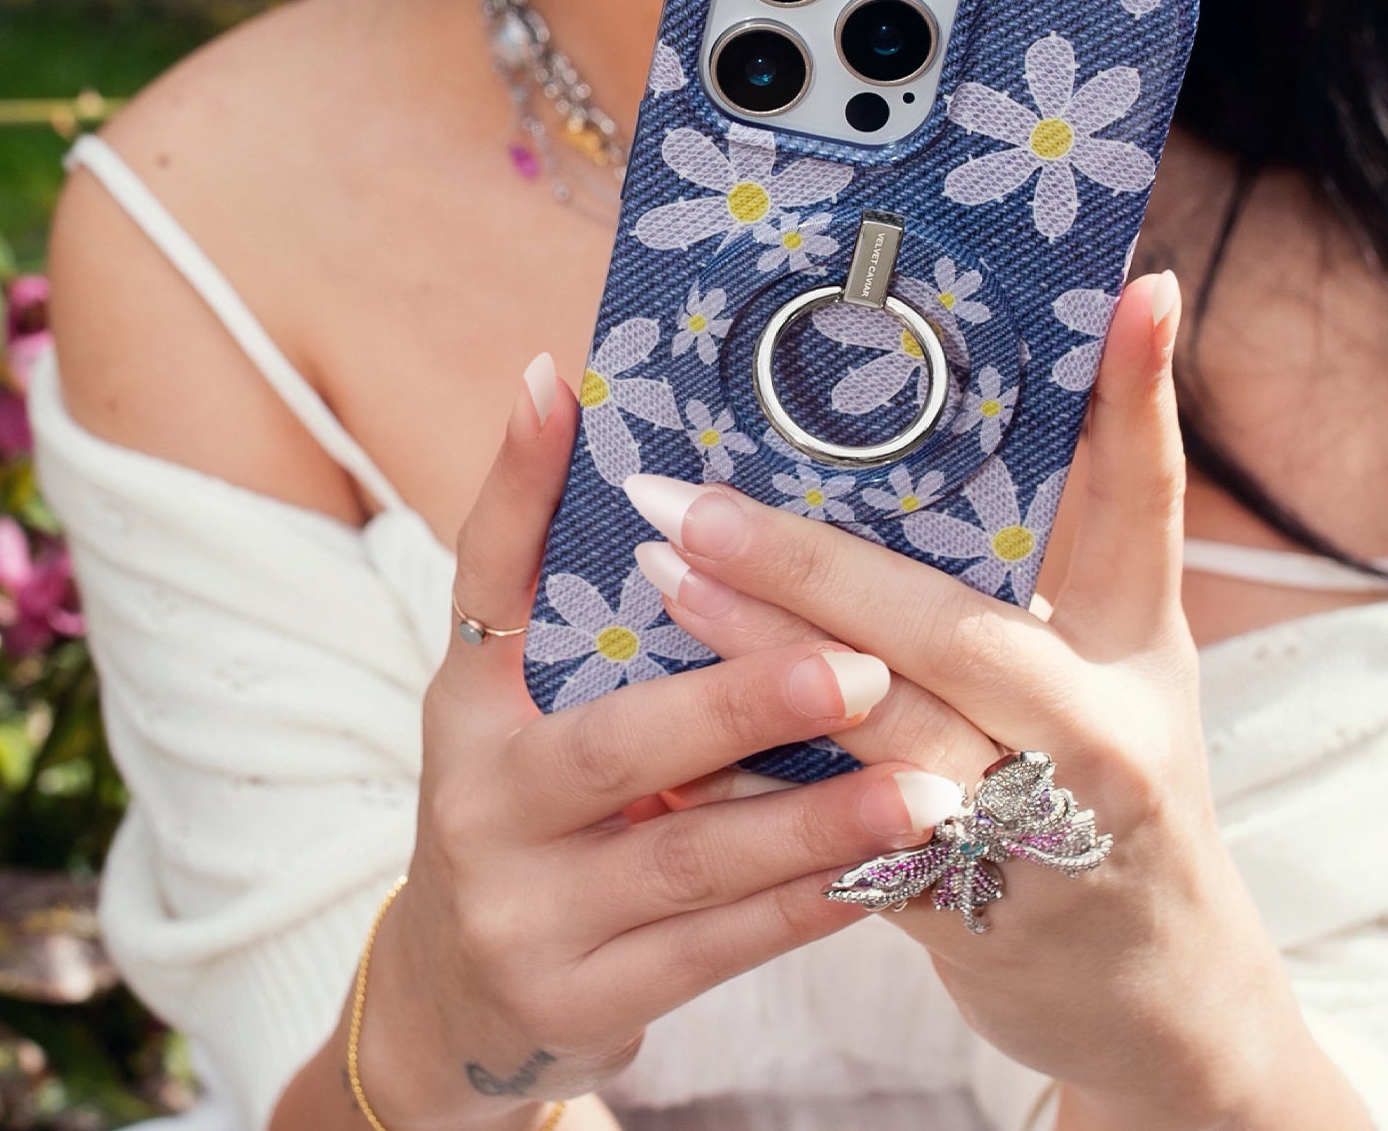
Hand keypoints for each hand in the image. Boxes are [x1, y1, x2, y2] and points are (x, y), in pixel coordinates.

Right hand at [356, 357, 974, 1130]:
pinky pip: (722, 949)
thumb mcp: (511, 694)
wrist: (458, 1002)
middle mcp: (484, 805)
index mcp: (466, 702)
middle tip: (862, 667)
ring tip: (929, 785)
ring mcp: (532, 916)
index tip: (565, 387)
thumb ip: (550, 567)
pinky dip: (813, 901)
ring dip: (816, 819)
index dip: (517, 484)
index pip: (484, 575)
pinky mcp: (587, 1001)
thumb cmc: (519, 801)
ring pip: (692, 862)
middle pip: (617, 746)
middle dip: (743, 703)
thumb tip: (559, 384)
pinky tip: (895, 864)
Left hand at [622, 273, 1318, 1126]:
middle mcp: (1097, 734)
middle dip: (809, 563)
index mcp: (1141, 649)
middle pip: (947, 630)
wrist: (1153, 990)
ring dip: (758, 659)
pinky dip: (752, 776)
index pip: (1144, 501)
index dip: (1139, 392)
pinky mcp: (962, 909)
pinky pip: (837, 834)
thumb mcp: (1122, 662)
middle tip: (689, 500)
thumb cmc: (1119, 780)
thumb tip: (981, 413)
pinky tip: (665, 724)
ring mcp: (1031, 833)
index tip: (1133, 289)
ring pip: (879, 733)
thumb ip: (1070, 553)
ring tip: (659, 582)